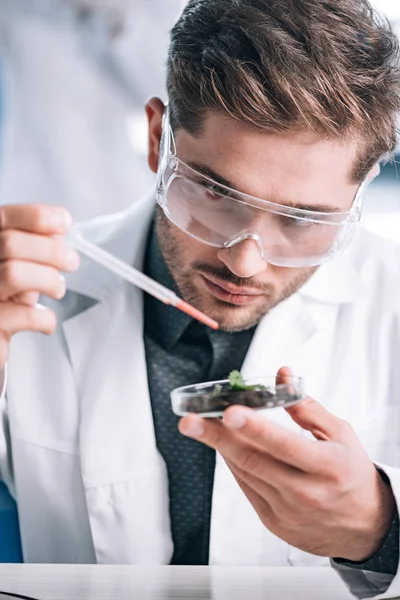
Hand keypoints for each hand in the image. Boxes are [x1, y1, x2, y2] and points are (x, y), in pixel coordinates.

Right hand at [0, 204, 79, 367]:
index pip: (3, 218)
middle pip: (9, 243)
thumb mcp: (20, 270)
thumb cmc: (5, 301)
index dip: (36, 217)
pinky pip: (23, 316)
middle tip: (71, 262)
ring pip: (13, 273)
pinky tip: (46, 320)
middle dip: (50, 250)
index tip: (63, 222)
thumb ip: (34, 250)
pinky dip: (44, 317)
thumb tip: (59, 230)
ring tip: (57, 289)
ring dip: (47, 279)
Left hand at [179, 367, 395, 561]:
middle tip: (190, 421)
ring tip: (199, 425)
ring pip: (244, 472)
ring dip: (220, 447)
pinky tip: (223, 445)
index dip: (255, 428)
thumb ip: (308, 406)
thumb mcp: (341, 435)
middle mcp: (305, 492)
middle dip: (216, 438)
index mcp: (326, 467)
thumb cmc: (352, 474)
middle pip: (253, 460)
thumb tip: (283, 375)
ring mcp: (287, 511)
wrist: (364, 527)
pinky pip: (246, 487)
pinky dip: (233, 464)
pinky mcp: (273, 521)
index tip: (229, 412)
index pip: (284, 444)